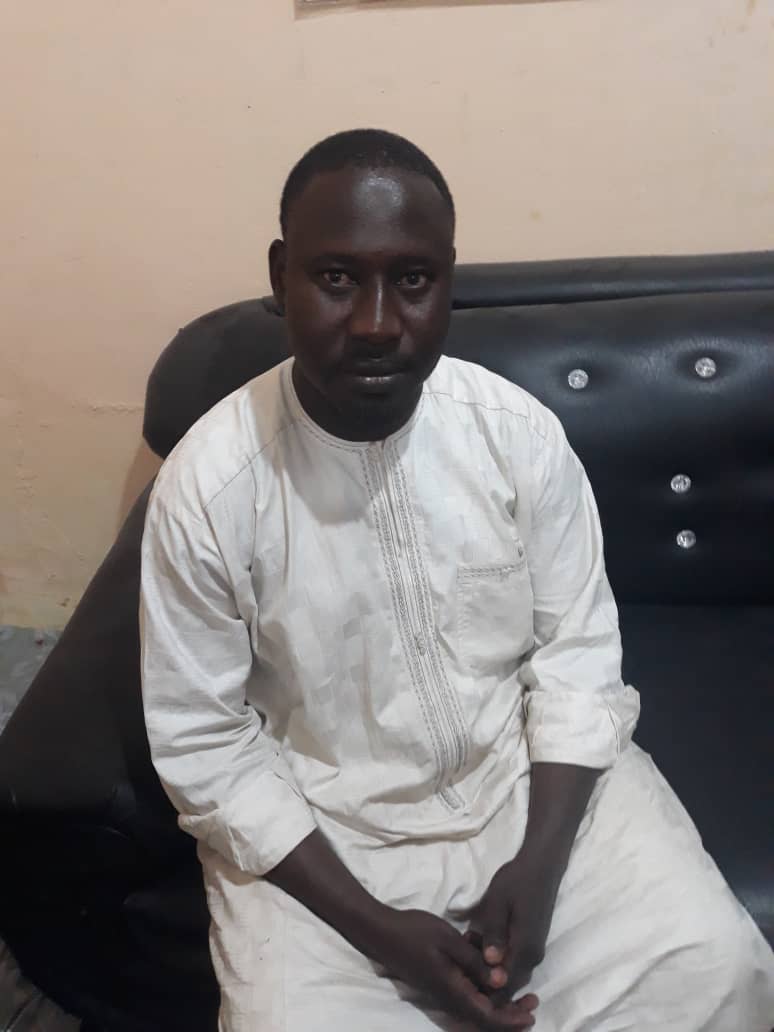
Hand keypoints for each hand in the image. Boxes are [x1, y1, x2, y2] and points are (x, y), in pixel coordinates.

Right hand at [367, 906, 537, 1029]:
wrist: (381, 931)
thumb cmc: (415, 933)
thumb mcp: (449, 941)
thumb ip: (475, 962)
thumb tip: (500, 981)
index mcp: (453, 991)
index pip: (487, 1017)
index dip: (512, 1019)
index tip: (532, 1013)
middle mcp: (449, 997)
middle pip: (484, 1016)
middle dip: (511, 1012)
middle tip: (533, 999)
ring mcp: (442, 990)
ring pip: (477, 1004)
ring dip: (499, 999)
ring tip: (518, 984)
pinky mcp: (438, 981)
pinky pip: (466, 992)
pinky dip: (483, 986)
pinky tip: (489, 966)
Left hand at [467, 854, 557, 1005]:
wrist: (541, 867)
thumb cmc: (517, 881)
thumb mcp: (499, 902)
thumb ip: (495, 933)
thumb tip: (490, 963)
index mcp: (525, 949)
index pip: (505, 985)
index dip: (483, 987)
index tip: (462, 973)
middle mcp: (533, 958)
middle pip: (507, 984)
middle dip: (483, 977)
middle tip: (462, 954)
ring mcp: (534, 953)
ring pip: (510, 974)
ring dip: (488, 967)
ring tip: (469, 942)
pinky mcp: (531, 945)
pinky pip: (513, 963)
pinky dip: (496, 959)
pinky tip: (480, 941)